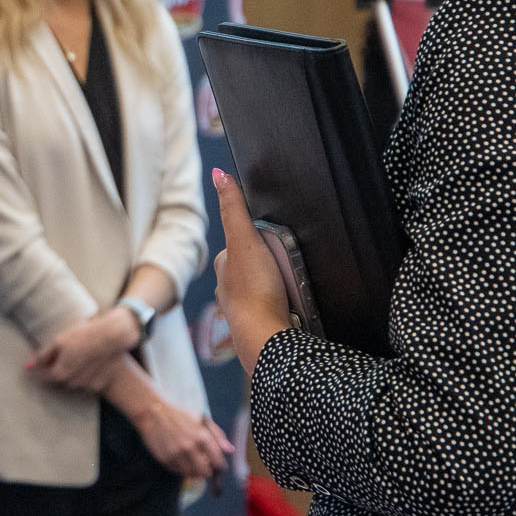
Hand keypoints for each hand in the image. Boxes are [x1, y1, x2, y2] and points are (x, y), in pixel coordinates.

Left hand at [27, 309, 138, 391]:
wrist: (112, 337)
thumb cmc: (84, 335)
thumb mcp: (59, 341)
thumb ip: (43, 355)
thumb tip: (28, 365)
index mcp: (59, 374)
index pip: (42, 378)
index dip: (37, 370)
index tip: (36, 364)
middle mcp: (72, 384)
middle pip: (58, 380)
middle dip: (55, 370)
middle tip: (59, 355)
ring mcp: (87, 385)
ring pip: (72, 382)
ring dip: (71, 373)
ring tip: (76, 355)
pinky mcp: (99, 384)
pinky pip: (87, 381)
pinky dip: (86, 374)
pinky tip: (89, 360)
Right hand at [129, 399, 232, 480]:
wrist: (152, 412)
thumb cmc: (179, 414)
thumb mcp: (202, 419)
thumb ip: (218, 435)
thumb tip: (230, 450)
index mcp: (202, 437)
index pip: (218, 462)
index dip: (219, 466)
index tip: (216, 464)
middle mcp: (190, 448)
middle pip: (205, 473)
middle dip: (207, 470)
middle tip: (203, 463)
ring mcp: (176, 455)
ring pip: (192, 475)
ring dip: (194, 471)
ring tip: (191, 461)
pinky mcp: (165, 460)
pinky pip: (178, 472)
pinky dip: (181, 469)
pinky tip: (180, 459)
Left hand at [211, 169, 291, 367]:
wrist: (266, 339)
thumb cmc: (253, 292)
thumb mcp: (244, 240)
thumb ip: (233, 209)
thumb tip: (219, 176)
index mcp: (224, 270)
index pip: (240, 245)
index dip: (257, 239)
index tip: (273, 241)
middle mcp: (230, 292)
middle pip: (254, 268)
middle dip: (270, 266)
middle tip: (289, 266)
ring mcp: (246, 312)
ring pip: (265, 290)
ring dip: (279, 288)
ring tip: (295, 286)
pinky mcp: (264, 327)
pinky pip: (279, 310)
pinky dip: (287, 307)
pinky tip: (297, 307)